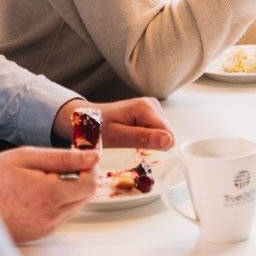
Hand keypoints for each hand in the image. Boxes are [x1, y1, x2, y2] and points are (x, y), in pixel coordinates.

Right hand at [0, 147, 97, 242]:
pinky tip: (34, 193)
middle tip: (56, 166)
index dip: (88, 168)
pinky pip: (59, 216)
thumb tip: (93, 156)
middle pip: (84, 196)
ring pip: (73, 206)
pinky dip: (54, 203)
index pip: (90, 184)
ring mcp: (45, 228)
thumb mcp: (26, 157)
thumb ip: (63, 158)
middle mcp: (51, 216)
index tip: (79, 158)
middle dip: (78, 179)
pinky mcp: (38, 234)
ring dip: (66, 191)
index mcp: (50, 195)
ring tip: (40, 180)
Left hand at [52, 97, 173, 149]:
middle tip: (130, 146)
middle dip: (152, 145)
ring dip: (149, 142)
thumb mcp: (117, 137)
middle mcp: (152, 104)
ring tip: (129, 141)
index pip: (168, 135)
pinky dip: (147, 138)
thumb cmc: (97, 128)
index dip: (156, 148)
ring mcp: (152, 107)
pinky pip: (157, 131)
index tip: (138, 151)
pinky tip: (133, 137)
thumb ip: (143, 138)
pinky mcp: (150, 113)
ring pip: (163, 134)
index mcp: (146, 107)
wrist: (86, 119)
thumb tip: (169, 141)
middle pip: (167, 134)